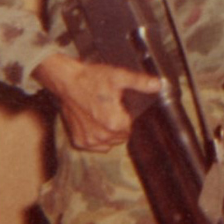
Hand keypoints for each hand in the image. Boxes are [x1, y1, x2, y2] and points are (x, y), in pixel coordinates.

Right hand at [33, 52, 161, 151]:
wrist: (66, 81)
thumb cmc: (90, 79)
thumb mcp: (118, 76)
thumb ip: (140, 82)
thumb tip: (157, 85)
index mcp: (114, 123)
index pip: (130, 127)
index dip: (127, 117)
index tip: (121, 107)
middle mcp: (101, 136)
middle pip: (120, 136)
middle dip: (119, 125)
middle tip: (112, 109)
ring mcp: (89, 140)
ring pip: (108, 143)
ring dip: (109, 133)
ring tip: (103, 115)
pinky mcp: (78, 140)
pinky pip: (94, 146)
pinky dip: (96, 138)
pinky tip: (94, 124)